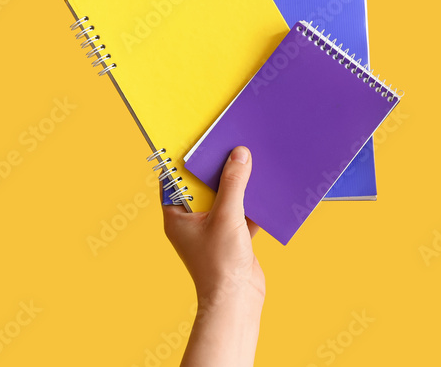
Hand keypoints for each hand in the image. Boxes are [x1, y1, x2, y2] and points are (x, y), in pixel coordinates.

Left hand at [162, 146, 264, 309]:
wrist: (237, 302)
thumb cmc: (220, 265)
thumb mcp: (227, 216)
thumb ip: (233, 183)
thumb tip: (239, 154)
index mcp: (177, 217)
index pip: (174, 180)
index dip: (184, 160)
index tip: (198, 139)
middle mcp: (192, 222)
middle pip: (203, 186)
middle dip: (218, 168)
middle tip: (230, 145)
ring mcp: (213, 230)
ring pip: (225, 198)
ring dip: (239, 184)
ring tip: (252, 162)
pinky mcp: (233, 237)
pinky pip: (242, 212)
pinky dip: (252, 202)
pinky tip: (266, 188)